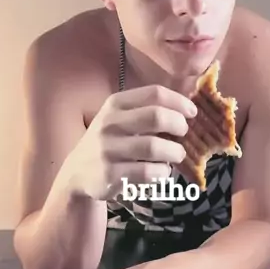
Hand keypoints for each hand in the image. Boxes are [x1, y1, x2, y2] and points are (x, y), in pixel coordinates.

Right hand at [65, 85, 196, 199]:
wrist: (78, 172)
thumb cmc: (110, 141)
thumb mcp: (120, 118)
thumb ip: (147, 110)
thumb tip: (188, 110)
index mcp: (115, 104)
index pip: (154, 93)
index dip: (178, 101)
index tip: (192, 112)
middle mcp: (109, 124)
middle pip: (156, 116)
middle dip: (178, 124)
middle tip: (183, 133)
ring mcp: (108, 150)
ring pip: (154, 147)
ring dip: (174, 152)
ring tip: (177, 155)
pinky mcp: (110, 175)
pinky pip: (147, 172)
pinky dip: (162, 172)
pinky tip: (162, 171)